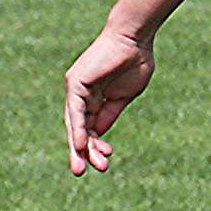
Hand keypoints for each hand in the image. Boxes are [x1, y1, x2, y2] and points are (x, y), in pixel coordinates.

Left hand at [64, 24, 154, 174]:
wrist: (135, 38)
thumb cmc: (136, 61)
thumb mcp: (125, 95)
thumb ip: (111, 112)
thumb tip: (100, 134)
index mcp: (94, 98)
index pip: (90, 127)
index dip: (96, 145)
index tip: (106, 160)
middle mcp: (81, 94)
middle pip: (78, 128)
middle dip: (81, 151)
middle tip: (82, 173)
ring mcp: (76, 88)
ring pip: (75, 123)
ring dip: (79, 146)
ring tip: (82, 167)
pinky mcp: (76, 83)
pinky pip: (76, 111)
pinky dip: (78, 128)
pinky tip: (81, 145)